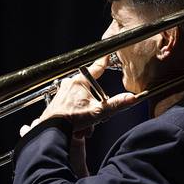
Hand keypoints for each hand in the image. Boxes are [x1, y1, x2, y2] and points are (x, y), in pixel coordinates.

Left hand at [20, 64, 136, 135]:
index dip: (104, 61)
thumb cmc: (71, 119)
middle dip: (94, 106)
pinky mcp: (58, 99)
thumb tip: (131, 98)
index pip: (97, 68)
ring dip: (85, 113)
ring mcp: (63, 91)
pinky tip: (76, 125)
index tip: (108, 54)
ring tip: (83, 125)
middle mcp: (70, 83)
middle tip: (93, 117)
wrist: (52, 129)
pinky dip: (76, 115)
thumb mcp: (98, 112)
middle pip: (91, 90)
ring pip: (82, 100)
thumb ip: (116, 105)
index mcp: (80, 81)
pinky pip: (72, 104)